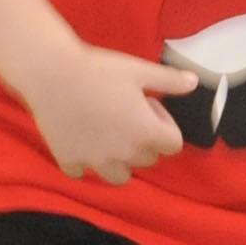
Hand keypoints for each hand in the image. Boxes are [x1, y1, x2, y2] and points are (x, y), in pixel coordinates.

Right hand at [22, 48, 194, 183]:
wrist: (50, 72)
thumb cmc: (99, 69)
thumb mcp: (140, 70)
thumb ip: (170, 80)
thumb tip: (195, 82)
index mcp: (146, 133)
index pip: (174, 145)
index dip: (165, 125)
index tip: (149, 106)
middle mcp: (124, 154)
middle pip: (148, 159)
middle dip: (143, 140)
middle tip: (125, 114)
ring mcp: (95, 161)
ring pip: (120, 176)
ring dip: (120, 160)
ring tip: (108, 135)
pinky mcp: (69, 161)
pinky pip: (83, 172)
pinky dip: (84, 162)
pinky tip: (80, 139)